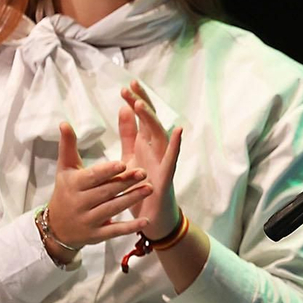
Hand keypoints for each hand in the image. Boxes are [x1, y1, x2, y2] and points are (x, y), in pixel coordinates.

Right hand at [45, 120, 153, 257]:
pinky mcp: (96, 236)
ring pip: (112, 209)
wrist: (56, 227)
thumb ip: (68, 146)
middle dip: (125, 182)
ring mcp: (88, 221)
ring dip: (131, 200)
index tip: (122, 163)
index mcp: (73, 185)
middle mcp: (80, 203)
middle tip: (144, 172)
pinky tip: (146, 221)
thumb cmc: (66, 190)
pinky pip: (115, 231)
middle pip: (106, 192)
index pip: (93, 177)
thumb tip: (64, 122)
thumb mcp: (65, 169)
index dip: (107, 171)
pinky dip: (130, 227)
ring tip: (150, 189)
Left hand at [119, 80, 183, 239]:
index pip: (141, 117)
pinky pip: (172, 158)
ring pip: (160, 135)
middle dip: (141, 103)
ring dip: (151, 120)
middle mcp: (156, 148)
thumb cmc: (141, 186)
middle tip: (131, 87)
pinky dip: (176, 145)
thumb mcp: (130, 156)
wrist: (151, 216)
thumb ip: (128, 134)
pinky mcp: (166, 176)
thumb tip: (124, 109)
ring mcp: (163, 161)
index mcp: (145, 143)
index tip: (126, 86)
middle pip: (151, 121)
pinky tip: (179, 132)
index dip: (135, 101)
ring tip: (140, 105)